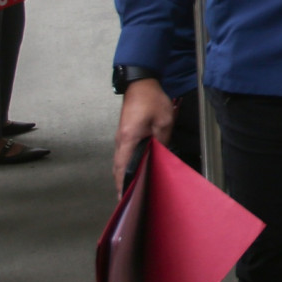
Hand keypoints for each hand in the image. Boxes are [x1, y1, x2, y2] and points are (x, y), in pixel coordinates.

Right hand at [113, 79, 175, 193]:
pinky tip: (136, 171)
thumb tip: (161, 157)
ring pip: (120, 161)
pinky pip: (123, 154)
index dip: (122, 183)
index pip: (122, 166)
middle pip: (118, 167)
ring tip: (133, 189)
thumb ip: (162, 141)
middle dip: (122, 184)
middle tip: (129, 199)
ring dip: (124, 175)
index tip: (124, 198)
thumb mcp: (164, 121)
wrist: (141, 82)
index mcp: (128, 138)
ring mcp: (121, 137)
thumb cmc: (152, 100)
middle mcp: (120, 140)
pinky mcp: (125, 133)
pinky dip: (126, 165)